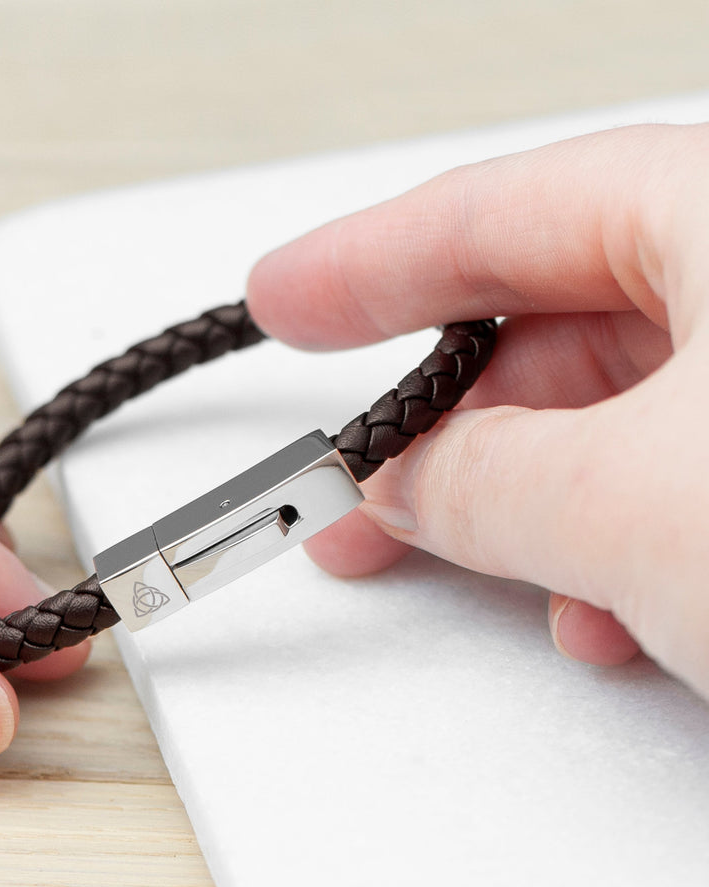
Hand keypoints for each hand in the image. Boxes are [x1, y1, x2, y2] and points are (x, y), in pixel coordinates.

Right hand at [248, 125, 708, 694]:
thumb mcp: (634, 504)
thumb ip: (490, 481)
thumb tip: (409, 486)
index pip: (504, 209)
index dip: (369, 261)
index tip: (286, 297)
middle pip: (559, 320)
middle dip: (444, 418)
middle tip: (353, 484)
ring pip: (622, 411)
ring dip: (526, 496)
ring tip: (467, 562)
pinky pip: (686, 471)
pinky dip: (616, 535)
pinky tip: (597, 608)